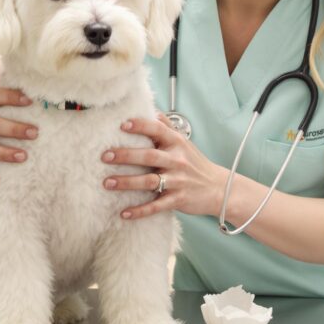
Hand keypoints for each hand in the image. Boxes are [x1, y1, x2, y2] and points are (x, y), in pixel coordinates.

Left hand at [101, 114, 227, 219]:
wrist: (219, 189)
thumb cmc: (196, 164)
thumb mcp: (184, 143)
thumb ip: (166, 127)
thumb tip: (151, 110)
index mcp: (177, 143)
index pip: (158, 129)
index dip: (141, 126)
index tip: (122, 124)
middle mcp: (177, 160)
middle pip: (149, 156)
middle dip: (126, 156)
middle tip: (105, 155)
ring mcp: (178, 181)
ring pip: (149, 181)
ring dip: (127, 182)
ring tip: (107, 183)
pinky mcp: (178, 200)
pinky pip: (156, 206)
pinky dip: (140, 211)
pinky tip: (124, 213)